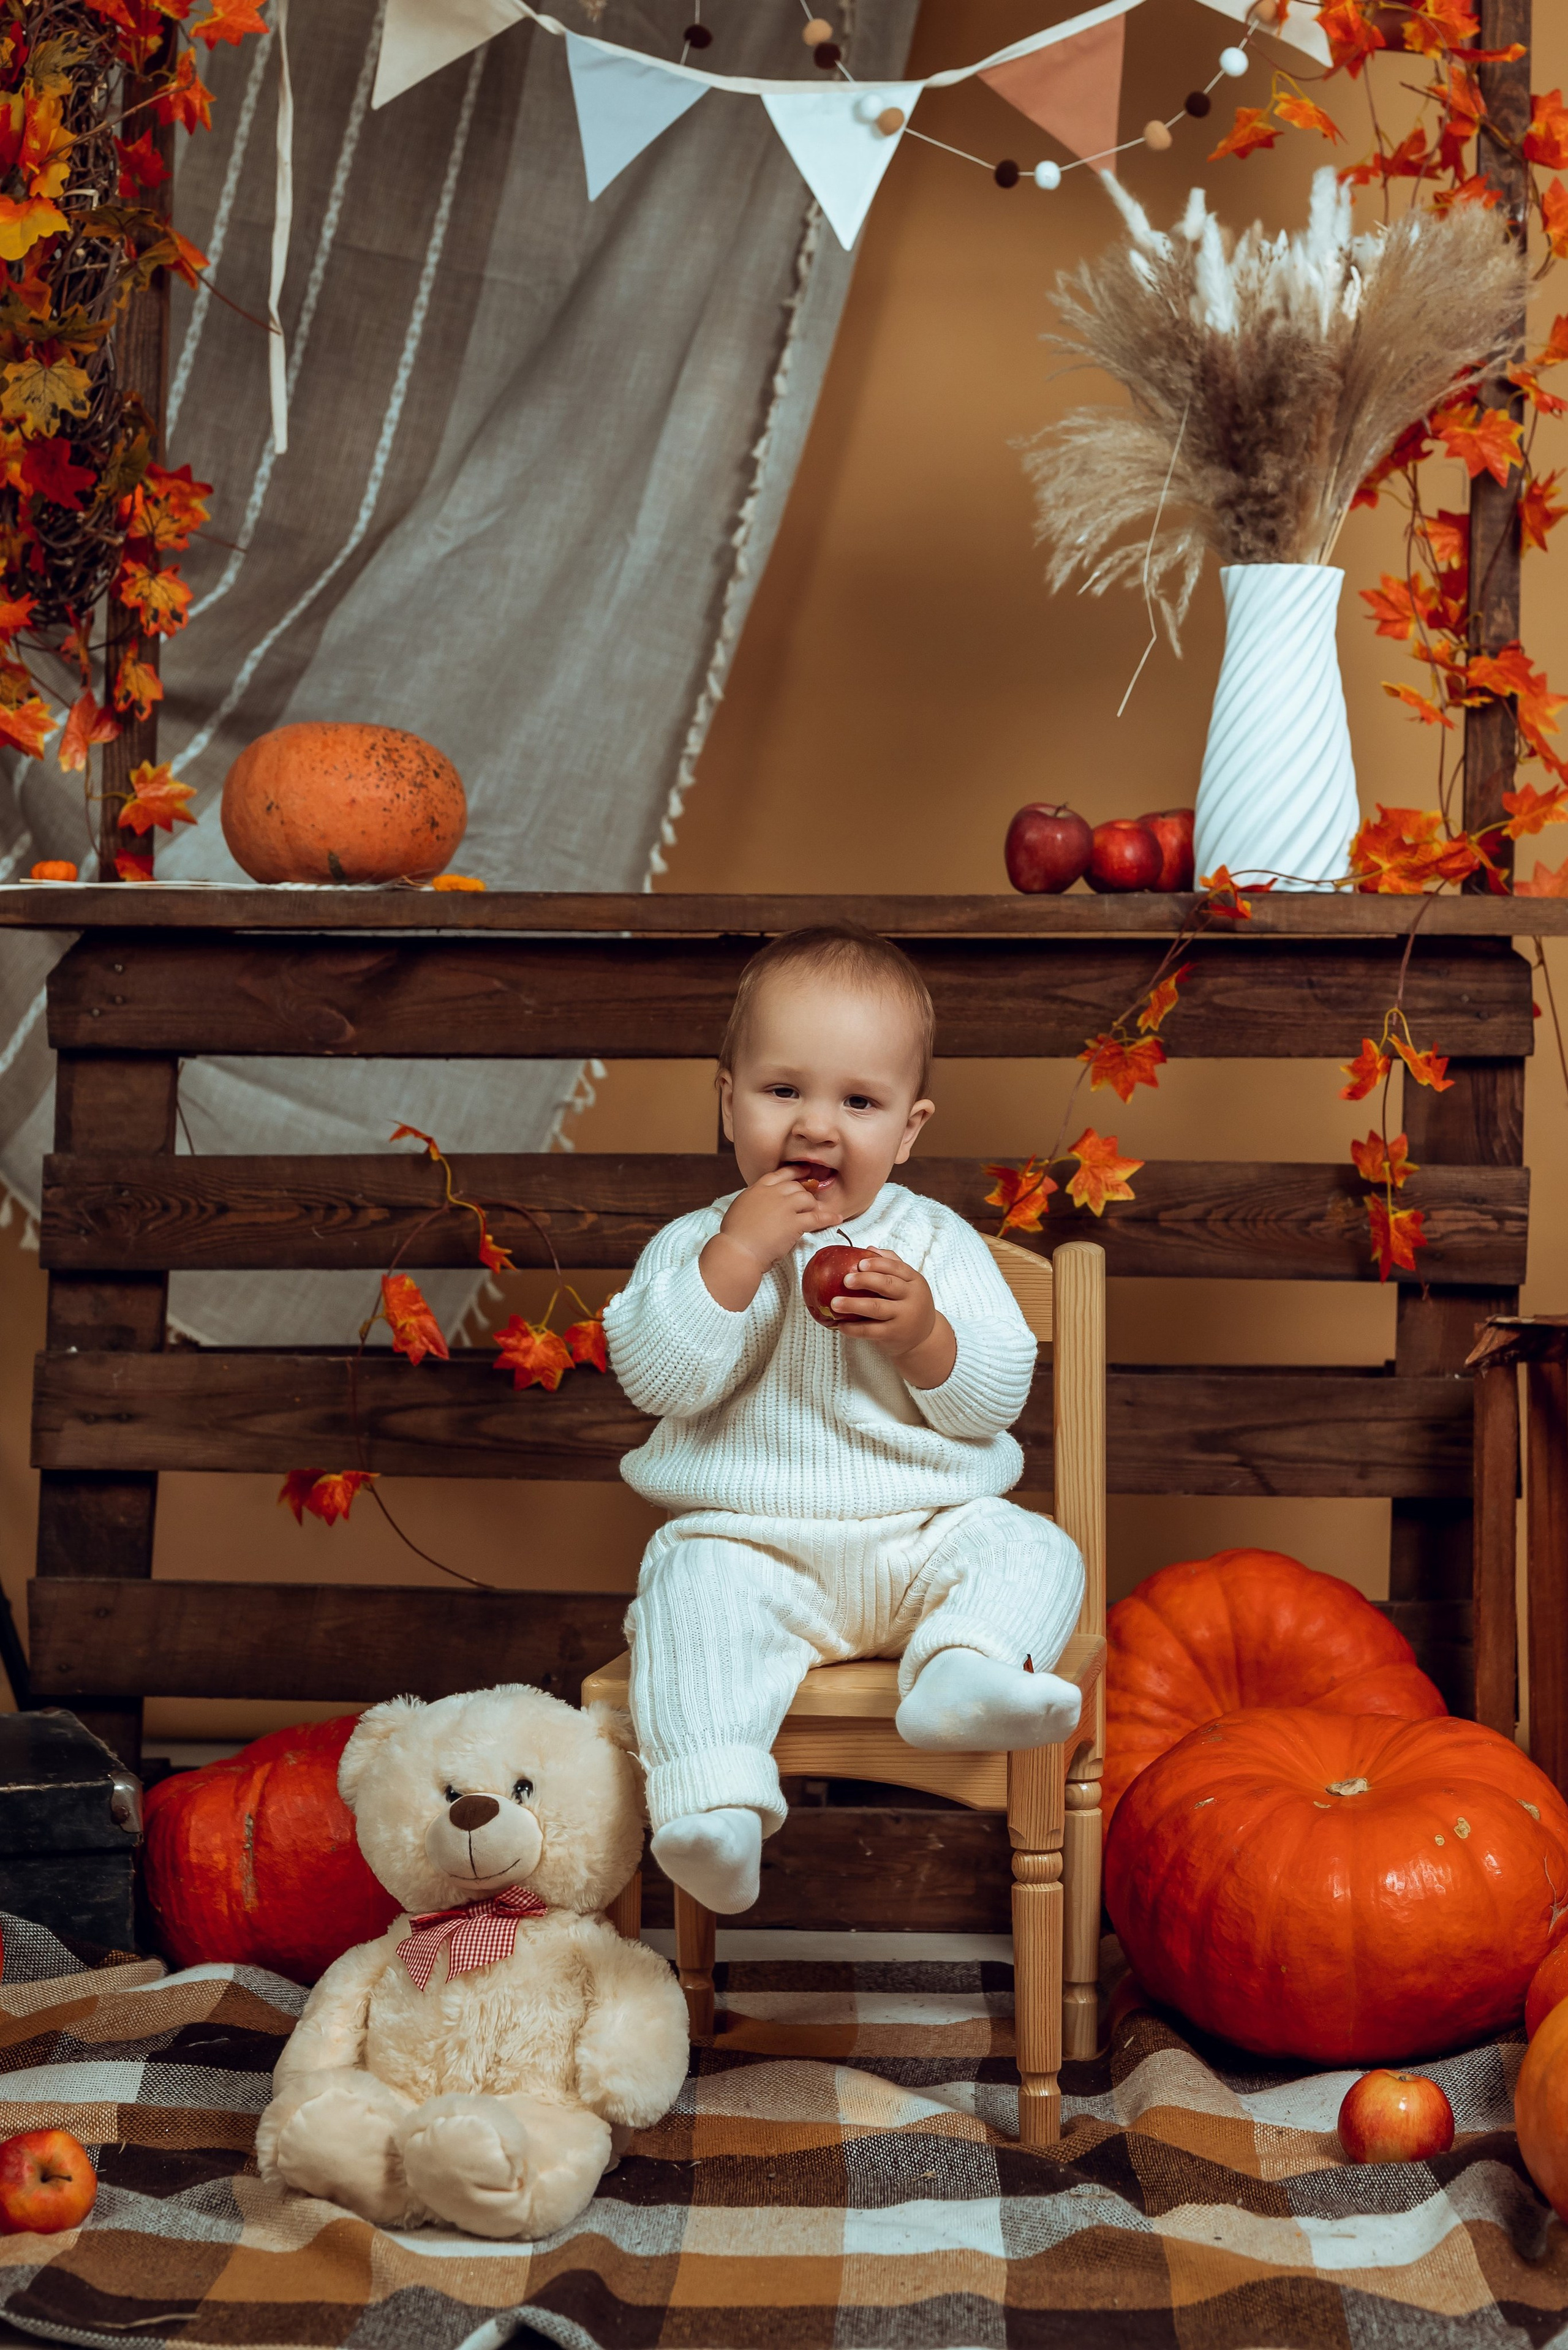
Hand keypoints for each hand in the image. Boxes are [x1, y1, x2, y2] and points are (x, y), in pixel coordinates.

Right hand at [699, 1168, 836, 1308]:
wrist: (738, 1250)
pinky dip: (828, 1217)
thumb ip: (753, 1202)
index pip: (779, 1175)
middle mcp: (772, 1194)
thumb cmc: (734, 1236)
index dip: (794, 1172)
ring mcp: (784, 1207)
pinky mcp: (794, 1222)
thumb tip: (760, 1206)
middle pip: (795, 1186)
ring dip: (813, 1206)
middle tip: (811, 1200)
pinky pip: (817, 1217)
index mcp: (757, 1189)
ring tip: (817, 1212)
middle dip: (804, 1193)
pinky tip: (836, 1218)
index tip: (803, 1171)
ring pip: (807, 1199)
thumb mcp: (739, 1209)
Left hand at [832, 1250, 956, 1387]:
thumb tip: (869, 1248)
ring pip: (876, 1308)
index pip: (897, 1268)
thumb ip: (892, 1265)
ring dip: (853, 1305)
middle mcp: (911, 1297)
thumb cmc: (910, 1304)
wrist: (924, 1337)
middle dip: (865, 1281)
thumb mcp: (909, 1284)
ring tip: (834, 1303)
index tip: (859, 1263)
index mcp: (914, 1280)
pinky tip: (841, 1325)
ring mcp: (903, 1317)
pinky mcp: (893, 1334)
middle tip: (845, 1280)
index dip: (878, 1264)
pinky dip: (853, 1328)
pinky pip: (871, 1330)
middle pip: (887, 1285)